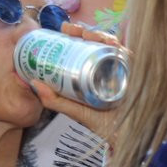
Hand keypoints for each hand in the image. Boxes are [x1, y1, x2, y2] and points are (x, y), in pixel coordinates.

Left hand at [29, 22, 122, 144]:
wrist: (124, 136)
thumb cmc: (103, 124)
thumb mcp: (75, 110)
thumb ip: (55, 100)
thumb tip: (32, 82)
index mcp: (94, 72)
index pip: (85, 47)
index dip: (75, 35)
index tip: (63, 29)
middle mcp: (108, 66)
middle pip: (97, 42)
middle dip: (84, 31)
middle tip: (70, 30)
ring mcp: (122, 67)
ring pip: (111, 44)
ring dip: (99, 34)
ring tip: (85, 34)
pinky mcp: (134, 71)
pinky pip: (126, 53)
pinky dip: (117, 45)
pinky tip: (107, 41)